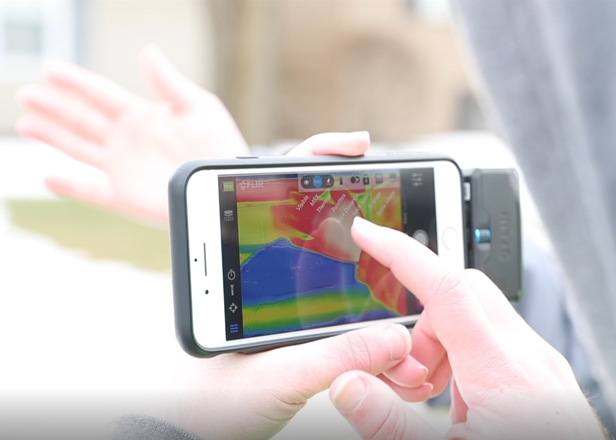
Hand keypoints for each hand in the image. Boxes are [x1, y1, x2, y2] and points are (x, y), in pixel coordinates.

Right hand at [16, 44, 247, 224]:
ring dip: (52, 137)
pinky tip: (49, 177)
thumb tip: (147, 52)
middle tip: (25, 94)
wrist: (225, 184)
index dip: (74, 82)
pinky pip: (91, 192)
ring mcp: (123, 169)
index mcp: (142, 116)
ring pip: (78, 150)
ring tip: (25, 124)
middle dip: (54, 107)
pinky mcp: (125, 197)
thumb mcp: (198, 107)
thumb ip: (168, 83)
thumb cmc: (219, 145)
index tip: (49, 69)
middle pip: (82, 120)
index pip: (100, 94)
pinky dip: (70, 187)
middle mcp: (127, 141)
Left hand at [151, 133, 431, 439]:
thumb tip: (394, 337)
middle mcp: (259, 277)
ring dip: (369, 271)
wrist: (195, 438)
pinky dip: (369, 312)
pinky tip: (394, 321)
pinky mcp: (296, 329)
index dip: (317, 159)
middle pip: (316, 225)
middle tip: (392, 206)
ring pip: (334, 268)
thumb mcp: (275, 378)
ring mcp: (279, 300)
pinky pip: (341, 308)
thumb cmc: (211, 405)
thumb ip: (333, 356)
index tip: (355, 145)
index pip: (275, 191)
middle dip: (358, 216)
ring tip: (401, 272)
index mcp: (240, 271)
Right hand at [329, 218, 605, 439]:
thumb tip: (349, 387)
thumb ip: (391, 424)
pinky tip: (465, 407)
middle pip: (462, 294)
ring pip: (479, 317)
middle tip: (409, 374)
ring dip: (444, 344)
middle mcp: (530, 358)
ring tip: (438, 400)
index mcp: (503, 372)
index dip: (400, 252)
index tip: (369, 232)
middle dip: (422, 322)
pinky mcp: (547, 378)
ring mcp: (543, 366)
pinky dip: (467, 359)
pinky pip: (498, 342)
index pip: (445, 286)